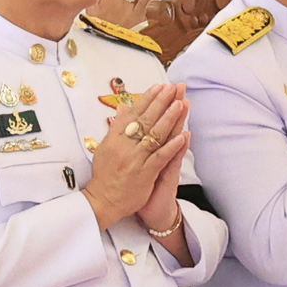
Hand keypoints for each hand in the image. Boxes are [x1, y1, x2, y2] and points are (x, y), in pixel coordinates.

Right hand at [82, 87, 191, 234]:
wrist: (103, 200)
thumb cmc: (105, 174)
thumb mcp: (106, 147)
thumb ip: (117, 127)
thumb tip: (123, 108)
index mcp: (115, 138)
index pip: (134, 113)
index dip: (148, 98)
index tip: (159, 86)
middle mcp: (124, 146)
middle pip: (146, 120)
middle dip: (161, 102)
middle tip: (173, 88)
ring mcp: (135, 159)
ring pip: (154, 135)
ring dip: (169, 119)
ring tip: (181, 104)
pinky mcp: (144, 173)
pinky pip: (160, 157)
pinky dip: (172, 146)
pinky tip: (183, 136)